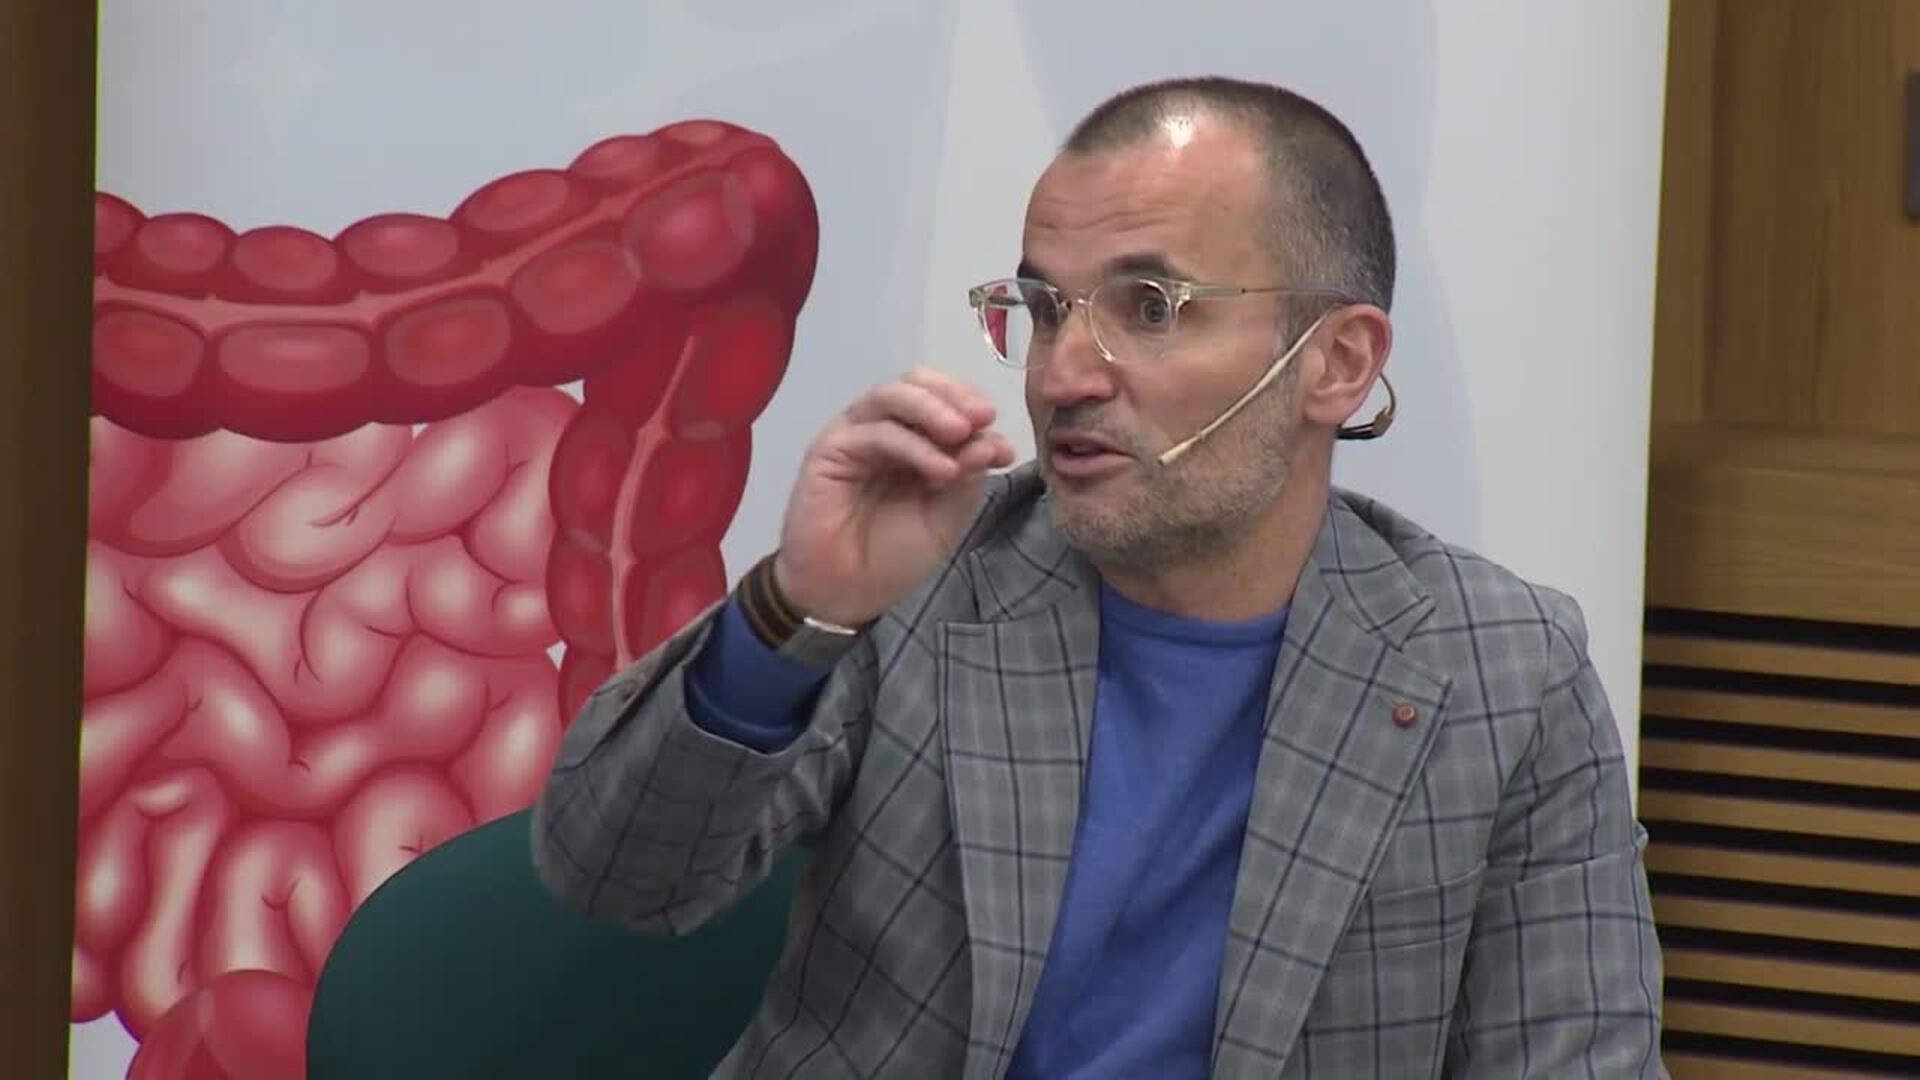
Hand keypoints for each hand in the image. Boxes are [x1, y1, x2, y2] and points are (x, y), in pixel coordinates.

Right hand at [772, 367, 1017, 626]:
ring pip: (892, 396)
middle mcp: (881, 427)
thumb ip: (968, 475)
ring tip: (962, 434)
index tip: (1001, 439)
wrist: (847, 593)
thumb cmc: (894, 555)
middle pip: (915, 383)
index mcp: (912, 437)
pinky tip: (941, 470)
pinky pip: (875, 433)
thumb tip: (994, 441)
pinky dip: (913, 445)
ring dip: (933, 409)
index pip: (941, 397)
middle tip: (983, 419)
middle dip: (953, 396)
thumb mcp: (947, 514)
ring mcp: (854, 435)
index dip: (970, 405)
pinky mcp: (830, 450)